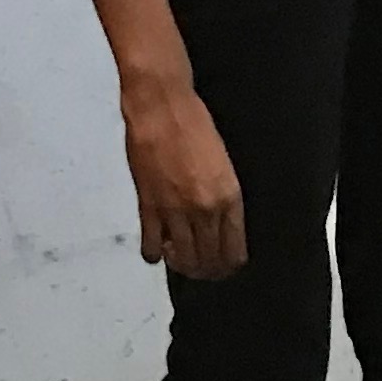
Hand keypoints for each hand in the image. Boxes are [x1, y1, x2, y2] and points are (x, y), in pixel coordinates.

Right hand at [121, 75, 246, 275]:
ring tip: (182, 264)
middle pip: (209, 259)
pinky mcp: (148, 205)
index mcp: (229, 198)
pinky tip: (156, 253)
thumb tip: (221, 224)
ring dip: (183, 265)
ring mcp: (174, 211)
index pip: (234, 249)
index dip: (230, 265)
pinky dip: (154, 253)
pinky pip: (151, 242)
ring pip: (182, 257)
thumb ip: (224, 197)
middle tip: (205, 271)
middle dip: (208, 270)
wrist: (162, 109)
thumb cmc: (197, 127)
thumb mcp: (225, 164)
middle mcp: (204, 210)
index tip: (227, 267)